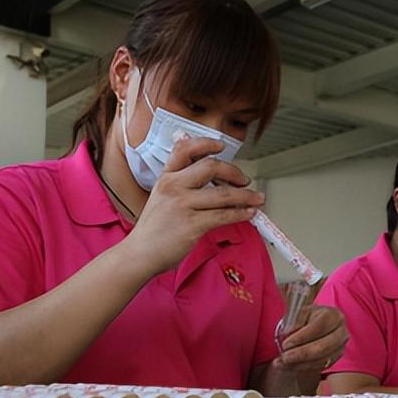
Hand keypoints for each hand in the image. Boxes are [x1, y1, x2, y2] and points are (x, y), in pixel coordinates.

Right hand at [123, 137, 264, 275]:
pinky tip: (248, 213)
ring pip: (224, 194)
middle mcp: (174, 187)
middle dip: (234, 172)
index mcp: (166, 178)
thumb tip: (206, 176)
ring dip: (246, 196)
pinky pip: (224, 215)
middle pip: (211, 167)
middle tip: (244, 180)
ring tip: (257, 198)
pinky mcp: (193, 225)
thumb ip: (179, 184)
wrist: (140, 254)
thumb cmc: (153, 230)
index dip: (205, 143)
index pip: (185, 150)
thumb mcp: (160, 198)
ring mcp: (183, 205)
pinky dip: (241, 213)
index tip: (221, 145)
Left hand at [273, 306, 347, 373]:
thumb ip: (295, 321)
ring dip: (300, 364)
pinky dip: (303, 368)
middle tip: (285, 357)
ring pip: (321, 360)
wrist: (314, 326)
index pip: (319, 327)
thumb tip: (288, 333)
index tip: (286, 344)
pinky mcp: (335, 359)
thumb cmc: (308, 318)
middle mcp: (341, 332)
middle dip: (302, 354)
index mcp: (333, 316)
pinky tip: (290, 366)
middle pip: (323, 346)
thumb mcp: (300, 313)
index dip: (302, 337)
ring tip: (283, 364)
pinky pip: (320, 367)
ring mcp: (340, 347)